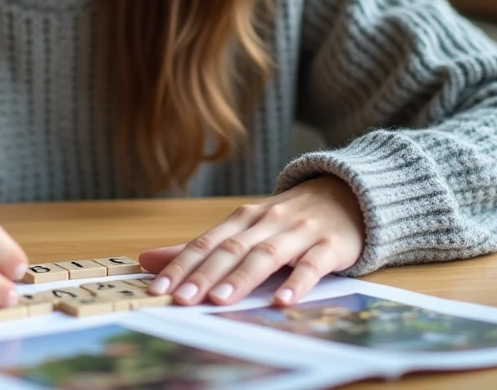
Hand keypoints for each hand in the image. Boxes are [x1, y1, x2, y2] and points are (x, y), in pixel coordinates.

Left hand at [138, 175, 364, 306]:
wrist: (348, 195)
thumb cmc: (289, 219)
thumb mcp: (246, 228)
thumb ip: (201, 248)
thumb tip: (148, 260)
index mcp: (244, 219)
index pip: (207, 242)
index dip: (182, 264)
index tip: (159, 287)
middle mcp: (268, 222)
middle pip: (231, 249)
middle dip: (204, 274)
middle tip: (181, 299)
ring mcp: (299, 232)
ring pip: (266, 255)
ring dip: (241, 277)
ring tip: (220, 299)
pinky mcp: (330, 245)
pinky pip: (312, 265)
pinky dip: (297, 282)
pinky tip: (282, 300)